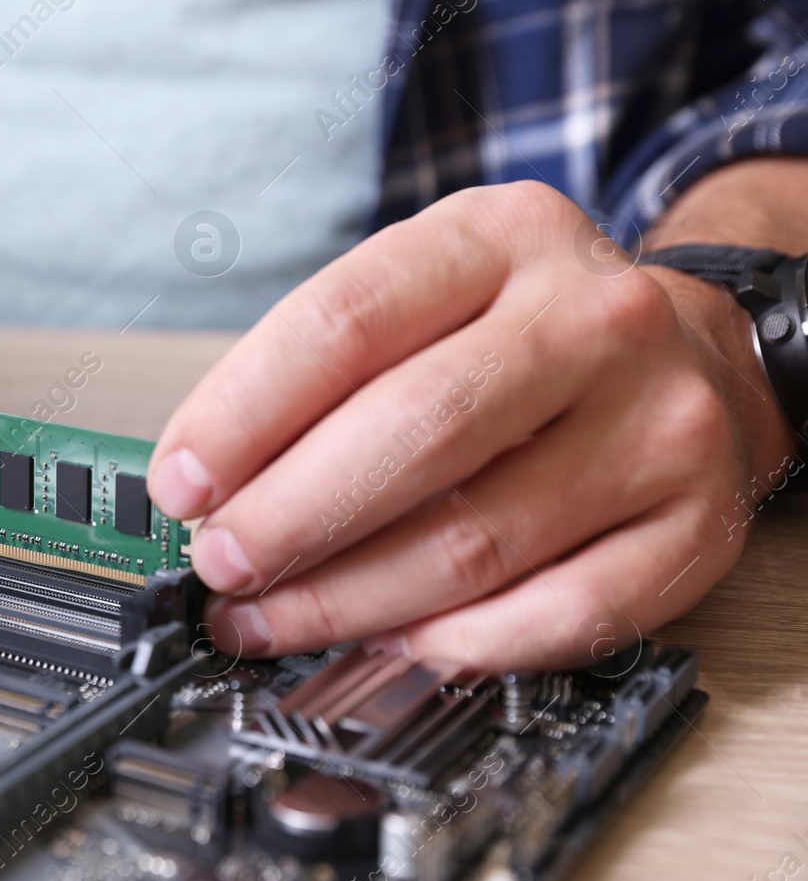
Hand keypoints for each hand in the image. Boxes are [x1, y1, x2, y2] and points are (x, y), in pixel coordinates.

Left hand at [148, 179, 795, 668]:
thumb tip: (209, 486)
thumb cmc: (525, 333)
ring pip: (475, 539)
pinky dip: (462, 644)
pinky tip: (394, 644)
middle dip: (290, 518)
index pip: (345, 323)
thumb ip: (324, 374)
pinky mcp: (698, 522)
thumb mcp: (427, 296)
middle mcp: (595, 318)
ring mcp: (661, 421)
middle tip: (222, 565)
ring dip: (349, 601)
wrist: (698, 353)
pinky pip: (565, 613)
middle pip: (412, 432)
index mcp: (502, 237)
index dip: (243, 416)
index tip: (181, 484)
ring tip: (274, 618)